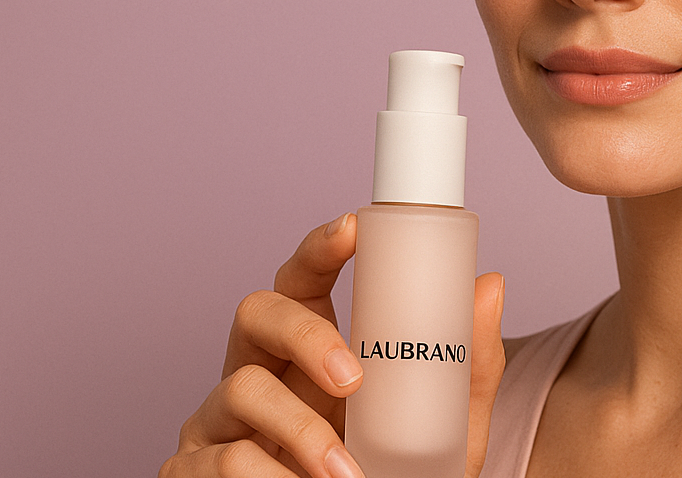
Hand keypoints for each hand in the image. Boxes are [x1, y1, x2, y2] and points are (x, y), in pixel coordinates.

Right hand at [161, 213, 506, 477]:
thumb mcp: (443, 428)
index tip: (355, 228)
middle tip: (354, 380)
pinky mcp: (192, 468)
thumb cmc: (393, 477)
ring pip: (240, 387)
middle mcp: (259, 371)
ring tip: (345, 474)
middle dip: (306, 334)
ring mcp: (220, 420)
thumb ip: (467, 367)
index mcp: (311, 350)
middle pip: (256, 309)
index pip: (305, 279)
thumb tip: (490, 285)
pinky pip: (220, 459)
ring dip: (299, 431)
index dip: (321, 246)